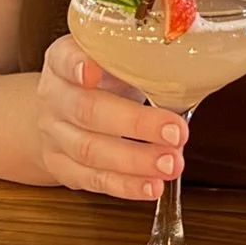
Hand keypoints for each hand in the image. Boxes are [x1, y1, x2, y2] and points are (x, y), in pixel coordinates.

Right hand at [35, 35, 186, 201]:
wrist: (56, 114)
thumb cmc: (97, 82)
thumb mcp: (110, 60)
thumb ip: (138, 60)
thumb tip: (191, 67)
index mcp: (62, 61)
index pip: (64, 58)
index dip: (77, 64)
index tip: (93, 70)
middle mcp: (54, 98)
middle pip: (87, 111)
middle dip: (135, 123)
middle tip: (175, 132)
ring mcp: (54, 136)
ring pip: (90, 151)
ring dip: (135, 160)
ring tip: (171, 163)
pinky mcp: (62, 168)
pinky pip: (93, 180)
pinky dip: (125, 185)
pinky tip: (152, 186)